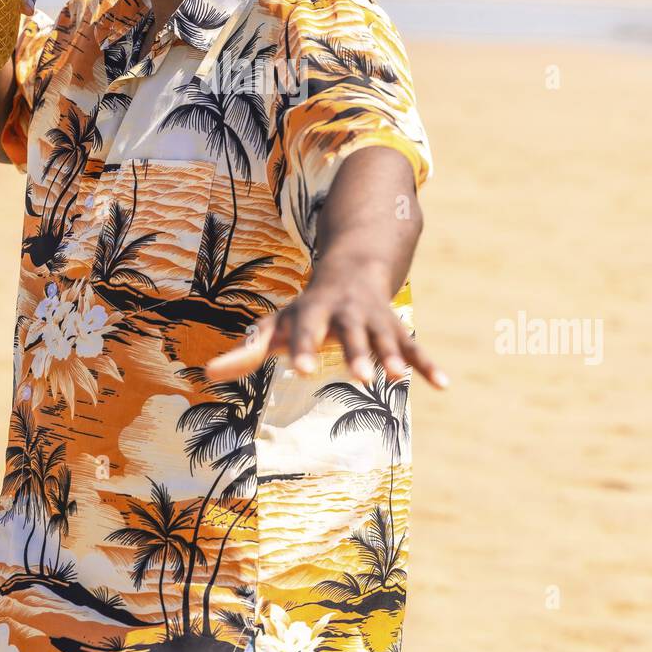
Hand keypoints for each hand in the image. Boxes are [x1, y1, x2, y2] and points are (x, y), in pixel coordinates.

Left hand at [204, 260, 448, 387]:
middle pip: (351, 333)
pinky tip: (444, 385)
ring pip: (386, 338)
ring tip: (399, 377)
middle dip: (356, 353)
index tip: (300, 370)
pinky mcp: (397, 330)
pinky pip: (416, 348)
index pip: (305, 330)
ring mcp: (375, 320)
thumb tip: (207, 372)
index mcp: (314, 311)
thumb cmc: (307, 307)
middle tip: (360, 377)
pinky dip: (429, 366)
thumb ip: (246, 350)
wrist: (353, 266)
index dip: (303, 348)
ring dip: (394, 357)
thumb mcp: (276, 324)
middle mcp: (347, 312)